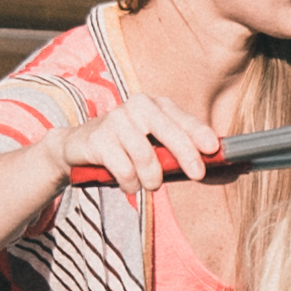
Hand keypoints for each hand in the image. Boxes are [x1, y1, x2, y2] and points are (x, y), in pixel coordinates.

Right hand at [37, 76, 227, 189]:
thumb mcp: (152, 144)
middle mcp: (136, 107)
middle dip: (186, 155)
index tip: (213, 148)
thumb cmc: (124, 147)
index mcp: (154, 105)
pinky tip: (128, 185)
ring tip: (149, 185)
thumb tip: (208, 163)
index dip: (199, 133)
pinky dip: (130, 183)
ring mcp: (116, 120)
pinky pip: (124, 169)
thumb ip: (176, 150)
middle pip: (168, 132)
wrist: (77, 145)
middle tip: (197, 174)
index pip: (182, 119)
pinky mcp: (98, 138)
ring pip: (145, 156)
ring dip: (151, 179)